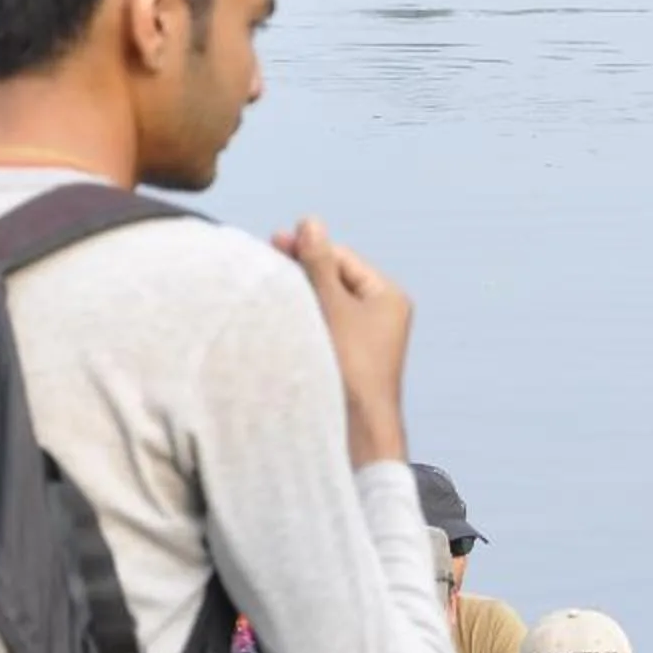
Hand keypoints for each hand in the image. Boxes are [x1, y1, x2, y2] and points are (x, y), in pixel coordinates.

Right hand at [272, 218, 411, 467]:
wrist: (359, 429)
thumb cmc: (350, 365)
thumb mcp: (331, 305)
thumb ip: (318, 263)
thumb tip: (310, 222)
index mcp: (388, 296)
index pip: (341, 257)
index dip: (308, 248)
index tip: (273, 242)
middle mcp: (382, 315)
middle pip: (333, 279)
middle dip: (300, 271)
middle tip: (264, 261)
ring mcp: (367, 338)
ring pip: (326, 304)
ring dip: (298, 296)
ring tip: (268, 291)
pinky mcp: (350, 358)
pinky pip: (324, 327)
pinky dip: (303, 320)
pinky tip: (279, 320)